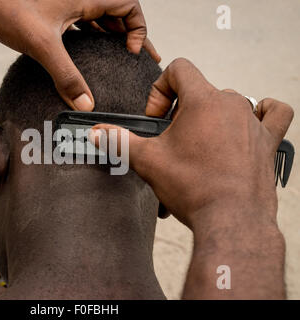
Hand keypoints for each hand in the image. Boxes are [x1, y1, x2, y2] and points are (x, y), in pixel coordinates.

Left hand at [0, 0, 159, 110]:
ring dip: (111, 38)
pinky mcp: (55, 15)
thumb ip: (66, 76)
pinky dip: (91, 40)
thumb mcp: (43, 46)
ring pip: (99, 21)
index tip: (130, 52)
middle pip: (117, 15)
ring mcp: (67, 6)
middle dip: (130, 36)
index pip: (129, 6)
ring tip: (121, 60)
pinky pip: (82, 27)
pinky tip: (91, 58)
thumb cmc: (9, 11)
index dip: (137, 28)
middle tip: (137, 59)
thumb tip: (86, 106)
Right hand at [90, 58, 293, 229]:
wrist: (231, 218)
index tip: (157, 117)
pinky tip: (249, 122)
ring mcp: (253, 121)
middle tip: (172, 140)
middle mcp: (232, 104)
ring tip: (200, 144)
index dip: (161, 89)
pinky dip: (263, 112)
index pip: (179, 69)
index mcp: (202, 100)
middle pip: (200, 91)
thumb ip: (119, 142)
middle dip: (181, 111)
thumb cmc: (195, 188)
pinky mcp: (267, 141)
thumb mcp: (148, 161)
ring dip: (211, 117)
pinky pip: (275, 114)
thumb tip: (98, 133)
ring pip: (229, 103)